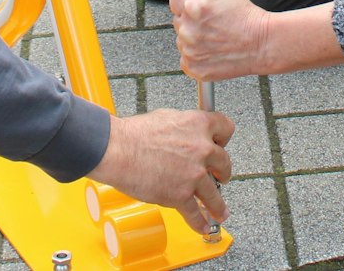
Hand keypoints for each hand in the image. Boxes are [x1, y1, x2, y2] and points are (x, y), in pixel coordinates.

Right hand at [87, 109, 233, 234]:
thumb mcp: (167, 117)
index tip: (222, 145)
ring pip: (214, 194)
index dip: (223, 138)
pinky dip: (200, 222)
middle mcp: (201, 149)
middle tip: (221, 176)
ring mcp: (193, 174)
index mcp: (198, 125)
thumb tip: (186, 134)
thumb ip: (184, 127)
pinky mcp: (181, 195)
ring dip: (218, 205)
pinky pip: (195, 213)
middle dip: (223, 172)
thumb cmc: (134, 134)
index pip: (225, 128)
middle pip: (225, 163)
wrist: (118, 150)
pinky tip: (202, 225)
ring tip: (220, 211)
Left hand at [171, 0, 272, 81]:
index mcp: (193, 6)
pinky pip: (186, 59)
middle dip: (190, 20)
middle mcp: (188, 29)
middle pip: (178, 20)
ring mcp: (190, 51)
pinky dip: (196, 56)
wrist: (262, 43)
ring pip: (182, 41)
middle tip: (210, 22)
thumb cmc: (247, 16)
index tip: (193, 5)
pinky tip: (212, 50)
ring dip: (193, 38)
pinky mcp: (195, 68)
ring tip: (214, 37)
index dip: (185, 0)